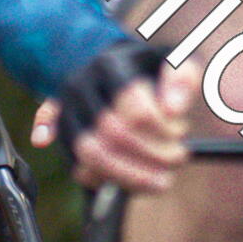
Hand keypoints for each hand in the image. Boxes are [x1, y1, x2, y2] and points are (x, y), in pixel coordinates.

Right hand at [30, 61, 200, 194]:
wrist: (110, 65)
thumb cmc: (146, 68)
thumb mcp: (171, 61)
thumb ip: (181, 78)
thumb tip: (173, 109)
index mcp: (109, 66)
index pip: (137, 110)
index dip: (164, 131)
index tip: (181, 132)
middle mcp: (80, 86)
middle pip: (113, 134)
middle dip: (152, 155)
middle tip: (178, 158)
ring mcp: (65, 111)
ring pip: (90, 155)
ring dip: (130, 176)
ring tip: (160, 181)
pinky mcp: (61, 135)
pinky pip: (78, 167)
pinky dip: (105, 180)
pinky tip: (130, 180)